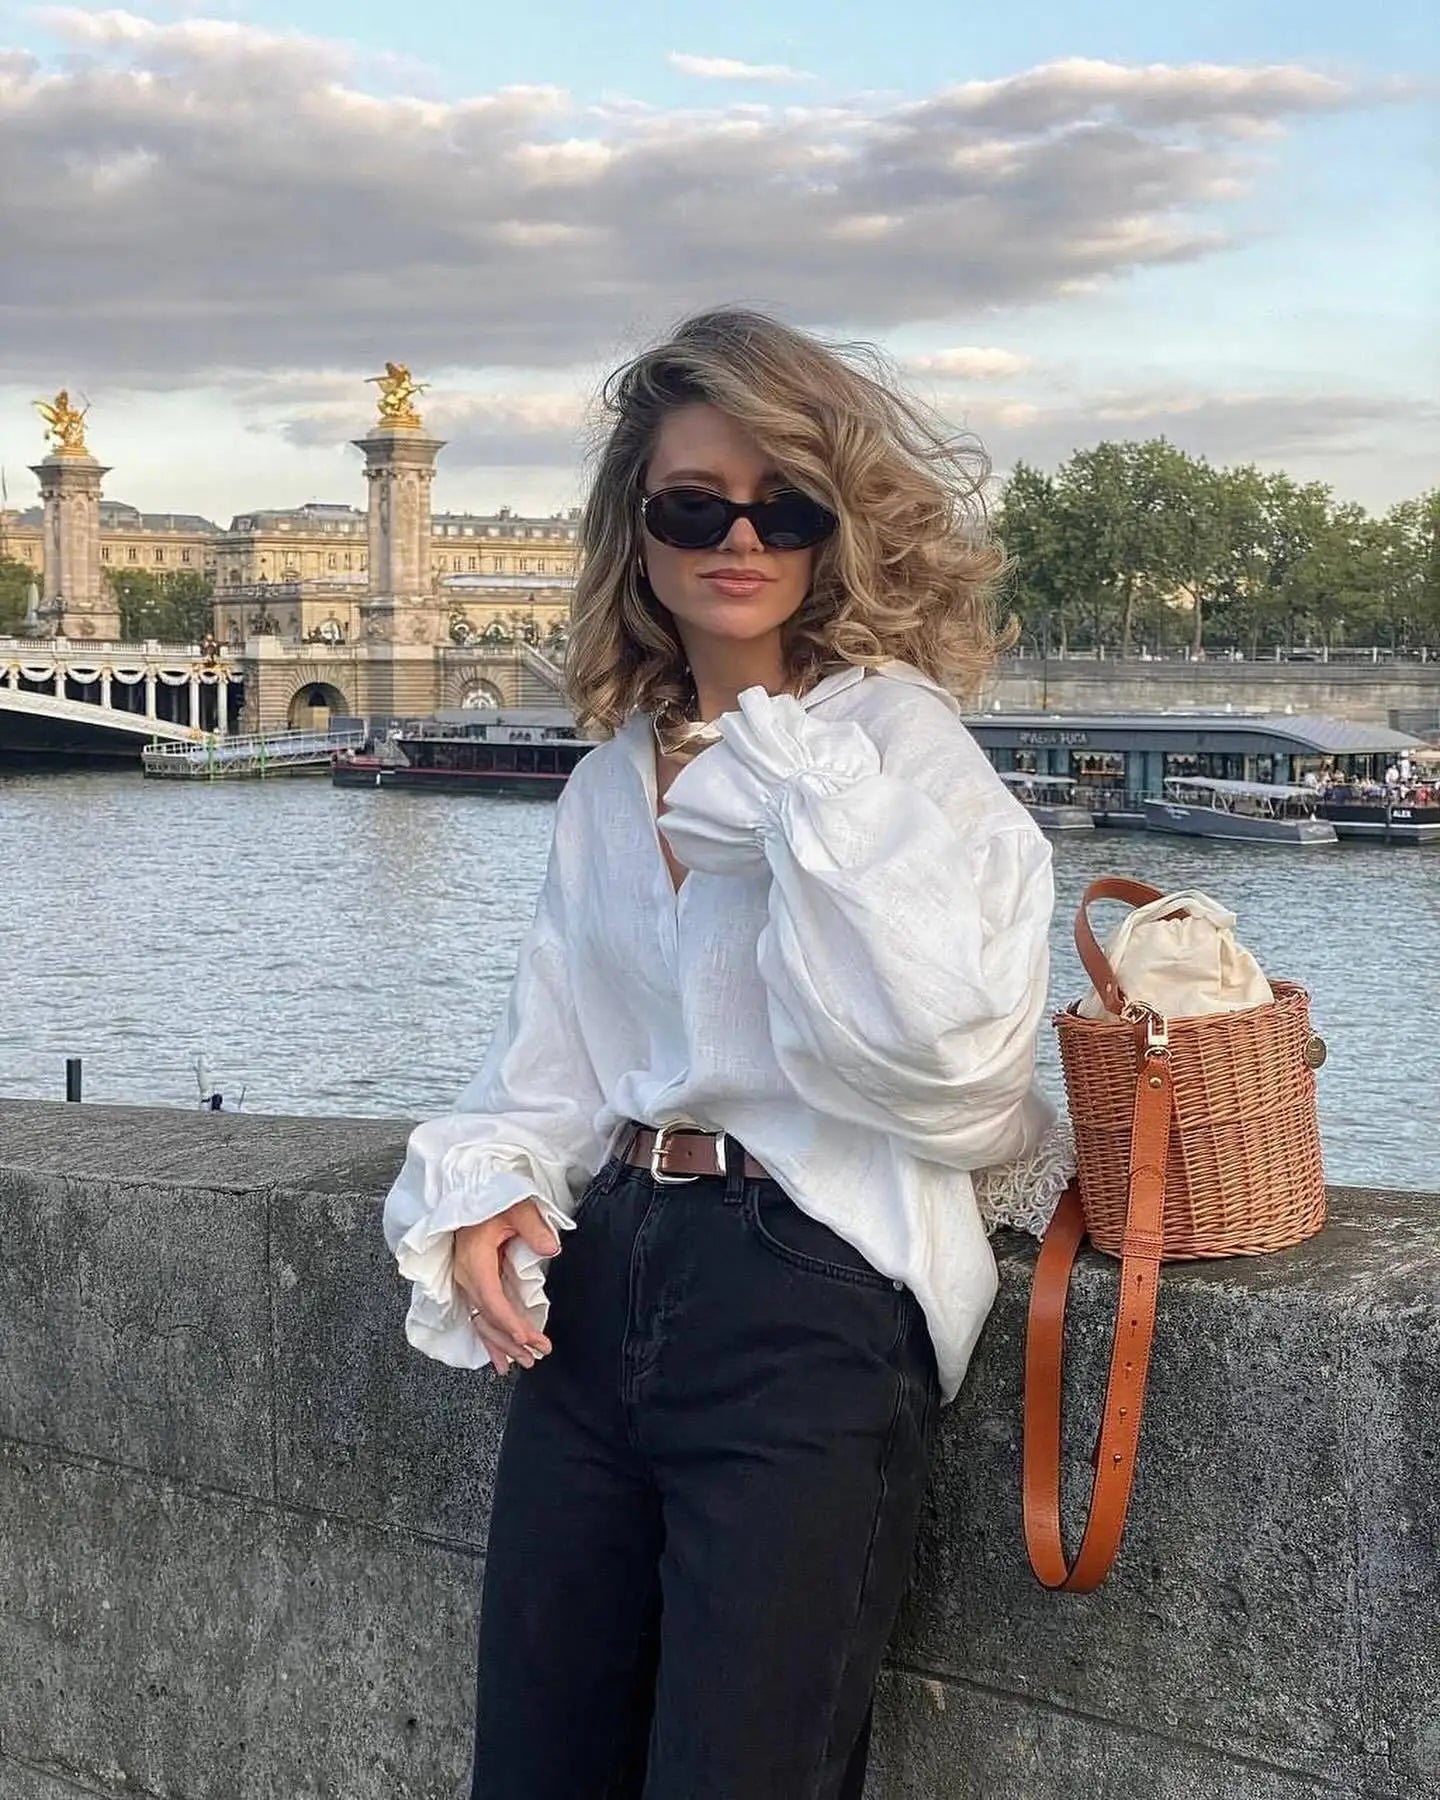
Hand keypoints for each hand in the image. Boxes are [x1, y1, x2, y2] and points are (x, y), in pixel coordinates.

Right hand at [453, 1198, 559, 1374]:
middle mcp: (466, 1276)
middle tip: (538, 1354)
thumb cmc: (492, 1198)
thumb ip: (533, 1228)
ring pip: (482, 1322)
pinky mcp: (470, 1283)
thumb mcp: (516, 1206)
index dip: (508, 1321)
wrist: (467, 1192)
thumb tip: (551, 1249)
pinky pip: (479, 1317)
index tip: (527, 1337)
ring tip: (525, 1362)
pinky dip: (490, 1339)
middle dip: (513, 1340)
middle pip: (488, 1317)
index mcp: (475, 1260)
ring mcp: (465, 1281)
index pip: (491, 1299)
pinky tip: (500, 1360)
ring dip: (503, 1344)